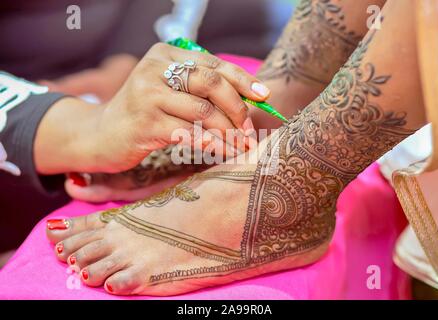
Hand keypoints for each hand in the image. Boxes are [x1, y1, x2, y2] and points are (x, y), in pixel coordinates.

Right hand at [35, 43, 268, 173]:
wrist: (99, 135)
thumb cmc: (143, 115)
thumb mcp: (168, 92)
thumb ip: (199, 89)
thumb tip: (248, 100)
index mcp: (165, 55)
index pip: (212, 64)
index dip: (243, 79)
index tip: (265, 95)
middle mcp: (154, 70)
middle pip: (211, 83)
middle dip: (237, 108)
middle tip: (249, 129)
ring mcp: (148, 96)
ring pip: (203, 112)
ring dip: (229, 132)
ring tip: (242, 145)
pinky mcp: (145, 123)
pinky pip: (190, 134)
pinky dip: (212, 145)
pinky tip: (223, 153)